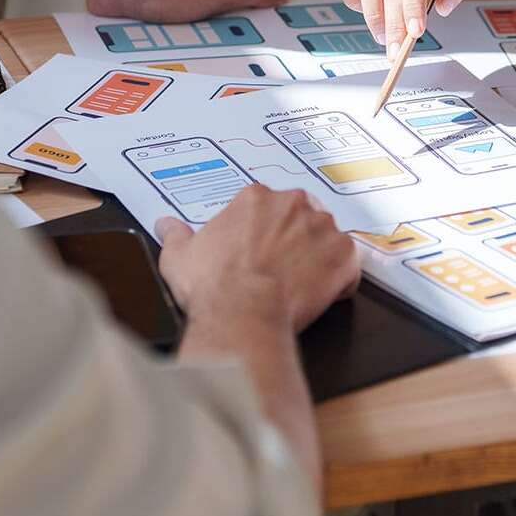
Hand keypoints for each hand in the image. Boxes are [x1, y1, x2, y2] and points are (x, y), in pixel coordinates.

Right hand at [155, 186, 360, 332]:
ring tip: (297, 284)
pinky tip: (319, 294)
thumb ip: (175, 235)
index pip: (268, 207)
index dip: (264, 233)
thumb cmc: (213, 288)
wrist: (241, 317)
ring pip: (326, 238)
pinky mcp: (344, 255)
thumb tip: (166, 226)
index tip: (259, 251)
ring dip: (317, 257)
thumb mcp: (180, 256)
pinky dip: (340, 280)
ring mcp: (322, 227)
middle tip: (278, 268)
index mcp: (256, 198)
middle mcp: (293, 204)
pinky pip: (349, 265)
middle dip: (293, 240)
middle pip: (301, 216)